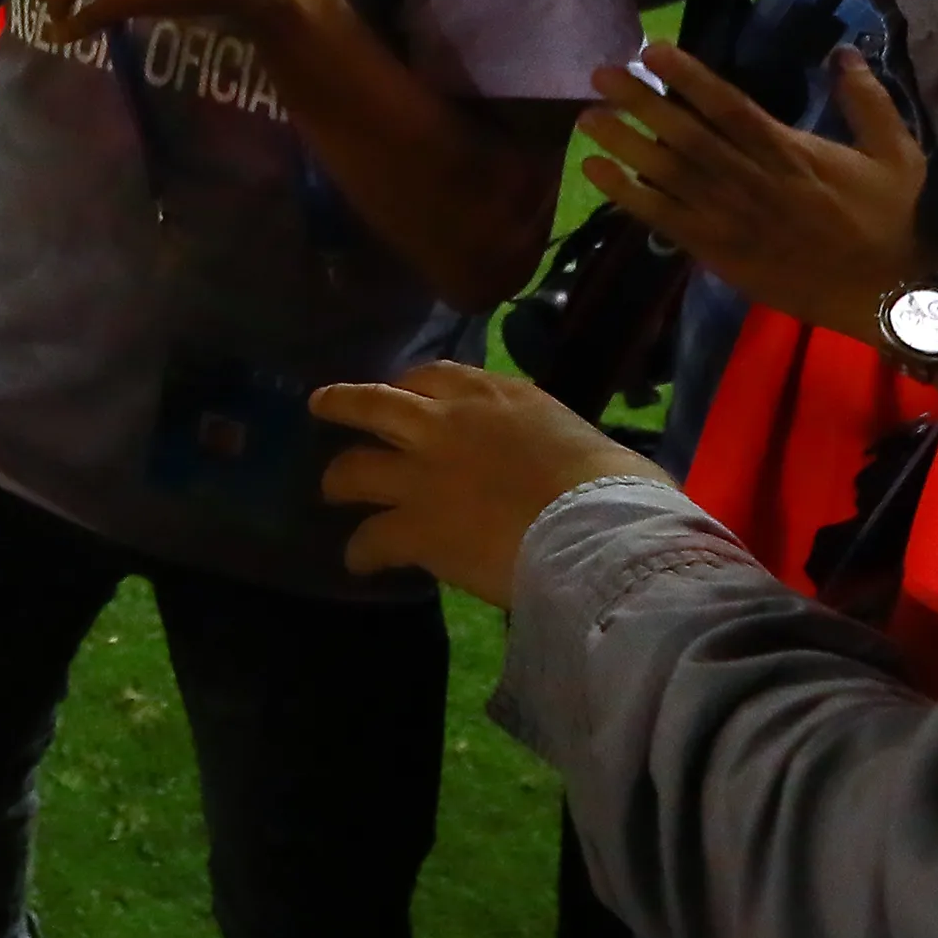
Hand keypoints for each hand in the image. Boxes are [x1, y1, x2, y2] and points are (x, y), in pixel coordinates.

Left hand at [313, 363, 670, 603]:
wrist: (597, 527)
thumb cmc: (614, 485)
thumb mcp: (581, 439)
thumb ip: (550, 442)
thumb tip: (568, 464)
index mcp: (495, 396)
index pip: (437, 374)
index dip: (412, 385)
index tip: (406, 394)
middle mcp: (445, 423)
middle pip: (374, 403)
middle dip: (344, 404)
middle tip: (322, 405)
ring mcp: (421, 474)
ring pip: (352, 466)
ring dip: (337, 479)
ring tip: (329, 490)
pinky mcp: (413, 526)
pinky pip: (369, 538)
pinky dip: (360, 551)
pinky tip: (359, 562)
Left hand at [581, 41, 932, 339]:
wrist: (884, 292)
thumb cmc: (889, 218)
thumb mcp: (896, 153)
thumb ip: (867, 101)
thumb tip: (844, 52)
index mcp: (790, 151)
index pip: (729, 105)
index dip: (688, 77)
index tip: (652, 51)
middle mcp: (751, 180)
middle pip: (687, 135)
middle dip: (642, 103)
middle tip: (600, 74)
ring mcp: (730, 217)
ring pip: (668, 174)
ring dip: (625, 144)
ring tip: (587, 117)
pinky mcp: (716, 250)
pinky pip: (663, 218)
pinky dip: (627, 196)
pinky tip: (594, 172)